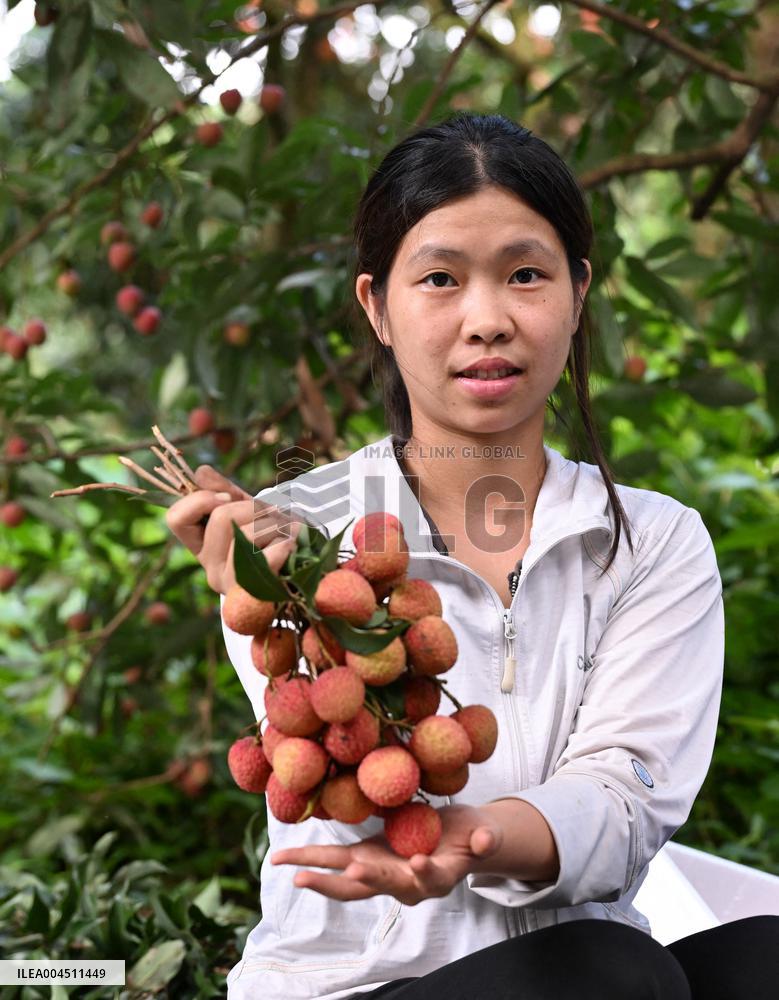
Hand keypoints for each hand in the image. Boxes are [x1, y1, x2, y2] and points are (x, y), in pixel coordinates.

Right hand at [165, 465, 300, 594]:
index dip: (199, 500)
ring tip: (284, 530)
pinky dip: (284, 543)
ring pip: (246, 535)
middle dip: (252, 507)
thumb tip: (201, 472)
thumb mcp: (246, 509)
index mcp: (202, 547)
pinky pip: (267, 557)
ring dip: (273, 523)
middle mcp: (211, 569)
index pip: (176, 519)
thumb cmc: (271, 535)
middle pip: (221, 518)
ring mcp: (232, 584)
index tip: (226, 496)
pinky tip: (290, 544)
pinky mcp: (256, 593)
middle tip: (271, 513)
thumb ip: (223, 489)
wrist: (303, 566)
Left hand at [270, 804, 502, 904]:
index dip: (425, 873)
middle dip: (366, 880)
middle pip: (381, 886)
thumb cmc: (472, 836)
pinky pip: (335, 863)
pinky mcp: (366, 858)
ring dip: (324, 880)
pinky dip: (313, 861)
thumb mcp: (484, 835)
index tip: (420, 862)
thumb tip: (487, 840)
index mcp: (435, 880)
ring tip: (297, 876)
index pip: (430, 879)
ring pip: (349, 884)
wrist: (454, 840)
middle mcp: (403, 883)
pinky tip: (285, 859)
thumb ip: (486, 839)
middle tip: (352, 871)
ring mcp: (381, 872)